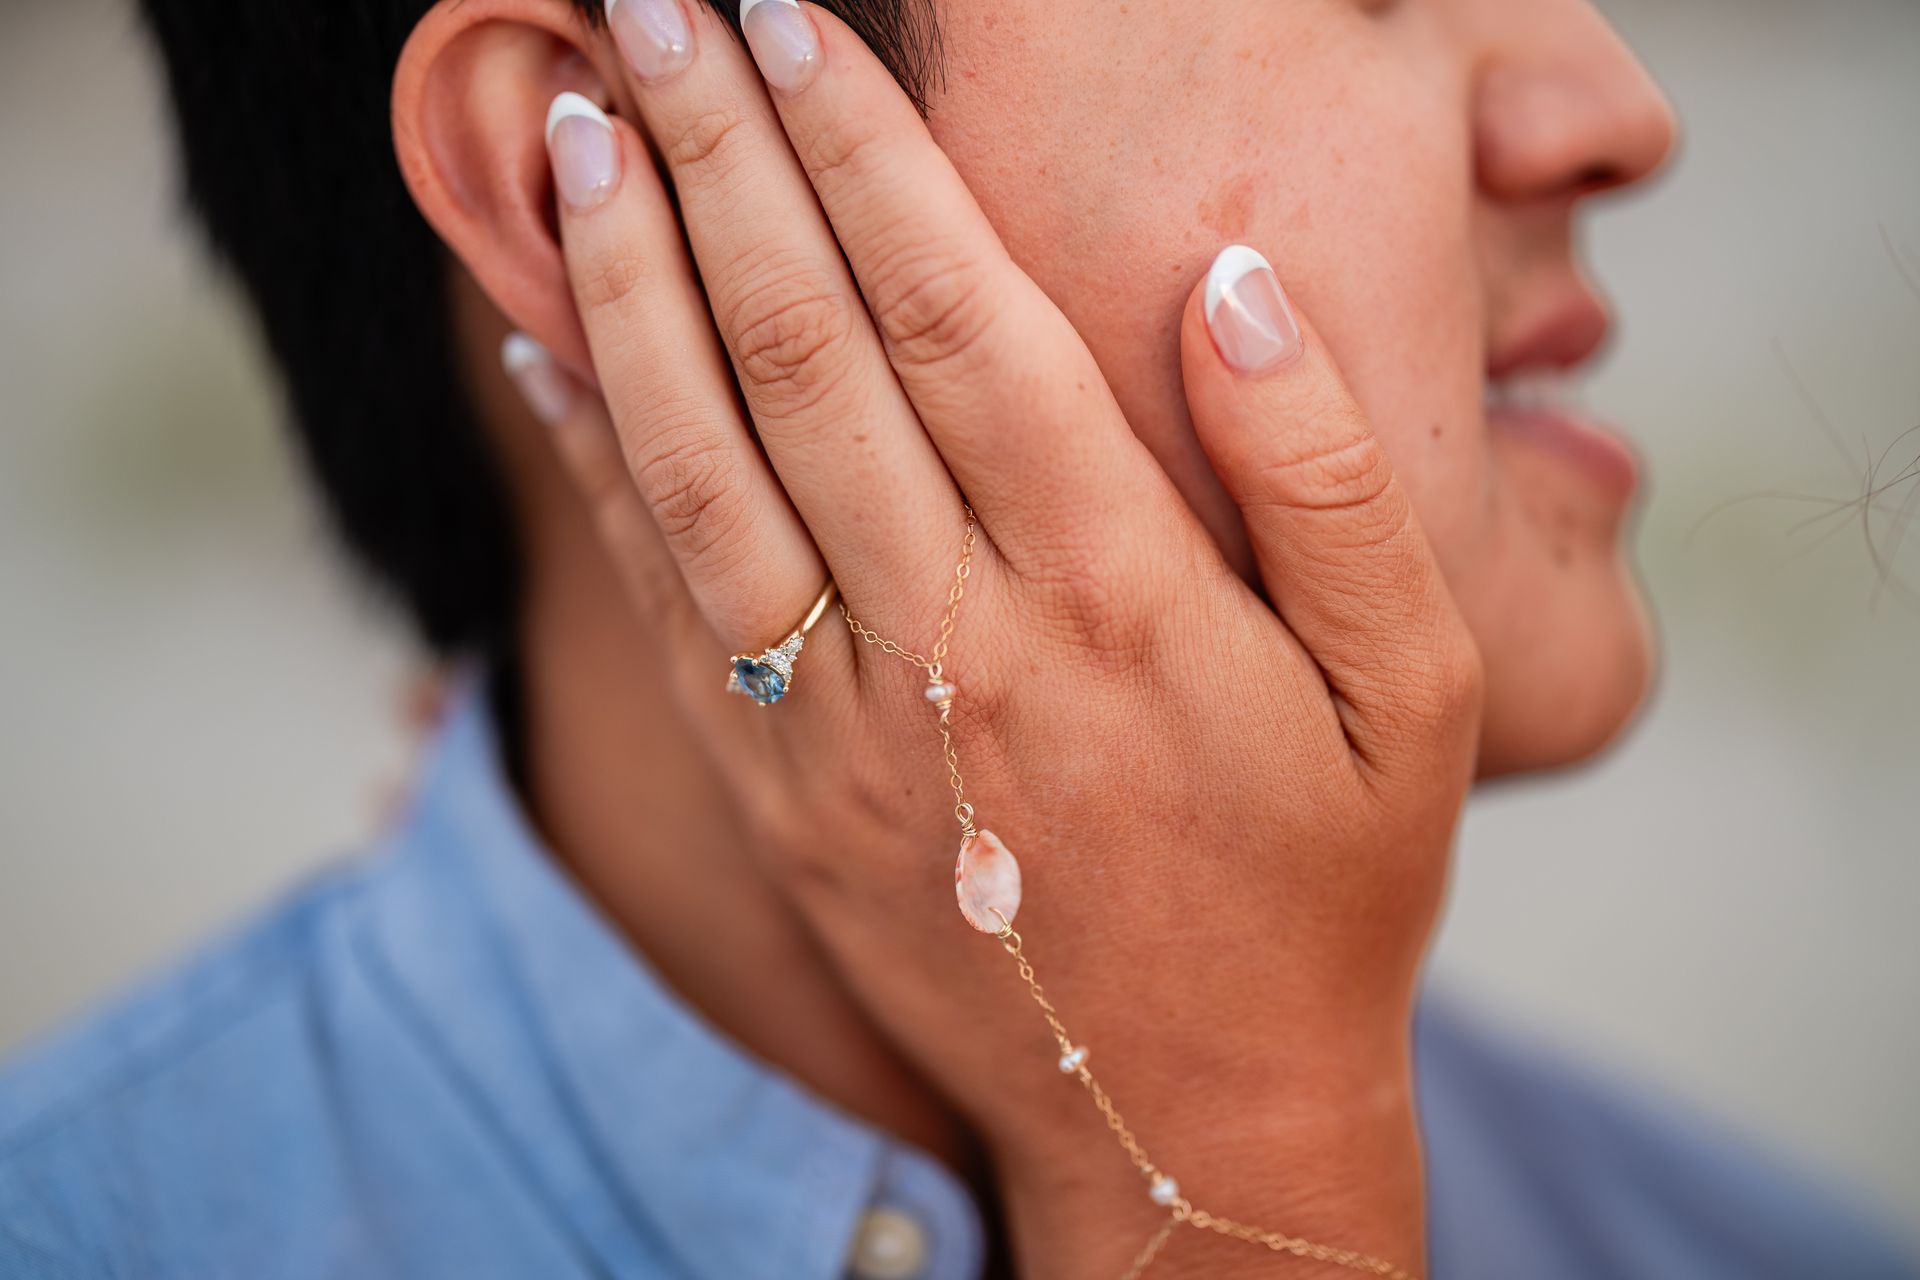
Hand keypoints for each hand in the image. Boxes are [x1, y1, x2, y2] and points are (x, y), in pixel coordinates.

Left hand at [520, 4, 1480, 1272]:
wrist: (1186, 1113)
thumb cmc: (1323, 887)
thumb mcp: (1415, 690)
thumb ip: (1328, 476)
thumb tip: (1232, 280)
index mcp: (1114, 591)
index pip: (949, 312)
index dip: (861, 150)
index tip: (794, 26)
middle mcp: (953, 639)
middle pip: (800, 348)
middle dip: (716, 155)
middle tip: (653, 8)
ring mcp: (842, 726)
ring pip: (698, 455)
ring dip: (625, 276)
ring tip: (579, 123)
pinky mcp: (779, 794)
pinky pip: (664, 597)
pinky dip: (596, 456)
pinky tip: (551, 339)